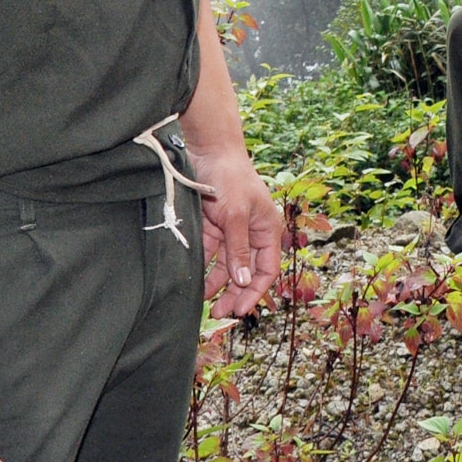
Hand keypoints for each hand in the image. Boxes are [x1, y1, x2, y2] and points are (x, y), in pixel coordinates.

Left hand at [191, 143, 280, 317]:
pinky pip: (209, 253)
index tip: (240, 309)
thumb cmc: (230, 177)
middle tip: (221, 312)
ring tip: (205, 302)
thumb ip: (238, 248)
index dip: (255, 291)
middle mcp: (251, 232)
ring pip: (226, 265)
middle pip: (245, 270)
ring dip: (217, 284)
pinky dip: (203, 267)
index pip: (266, 268)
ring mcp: (230, 230)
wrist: (208, 149)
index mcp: (266, 229)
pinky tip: (194, 282)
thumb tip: (243, 281)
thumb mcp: (236, 214)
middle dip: (235, 292)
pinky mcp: (211, 226)